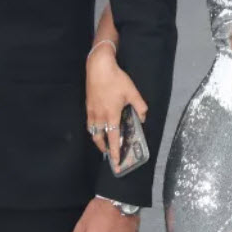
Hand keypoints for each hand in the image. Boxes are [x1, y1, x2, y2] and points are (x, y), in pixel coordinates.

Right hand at [86, 45, 147, 170]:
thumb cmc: (116, 80)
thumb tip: (143, 117)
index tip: (116, 163)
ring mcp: (92, 112)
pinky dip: (94, 129)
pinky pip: (90, 123)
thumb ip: (140, 106)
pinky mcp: (88, 105)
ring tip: (103, 142)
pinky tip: (98, 126)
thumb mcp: (132, 92)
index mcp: (111, 115)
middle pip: (99, 138)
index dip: (115, 152)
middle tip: (109, 153)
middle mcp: (100, 117)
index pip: (113, 139)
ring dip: (98, 139)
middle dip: (104, 148)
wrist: (98, 67)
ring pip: (93, 131)